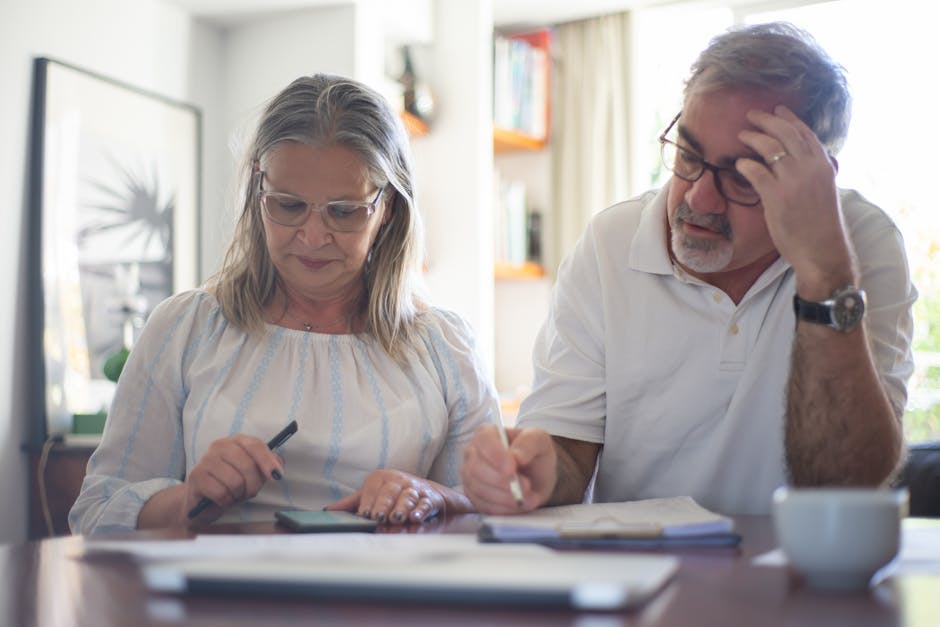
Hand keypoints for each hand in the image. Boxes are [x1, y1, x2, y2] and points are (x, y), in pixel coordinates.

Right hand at [184, 434, 284, 524]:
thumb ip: (267, 466)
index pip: (255, 445)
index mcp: (236, 441)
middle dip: (253, 485)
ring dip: (238, 494)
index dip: (267, 461)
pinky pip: (221, 493)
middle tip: (250, 492)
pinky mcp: (196, 476)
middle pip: (247, 465)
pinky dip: (226, 501)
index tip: (277, 476)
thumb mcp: (252, 474)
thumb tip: (278, 464)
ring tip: (234, 495)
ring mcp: (206, 460)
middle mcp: (219, 446)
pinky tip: (222, 499)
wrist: (202, 502)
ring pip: (235, 481)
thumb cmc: (231, 484)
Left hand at [325, 470, 446, 524]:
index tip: (364, 514)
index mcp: (381, 478)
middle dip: (384, 505)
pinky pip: (424, 503)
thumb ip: (352, 503)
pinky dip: (420, 510)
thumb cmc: (393, 494)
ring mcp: (414, 488)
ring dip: (402, 507)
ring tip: (396, 518)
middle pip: (389, 492)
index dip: (368, 503)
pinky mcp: (428, 498)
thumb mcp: (371, 494)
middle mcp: (398, 480)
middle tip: (378, 517)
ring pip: (407, 497)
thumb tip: (328, 510)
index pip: (372, 490)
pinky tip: (415, 517)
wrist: (425, 492)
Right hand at [460, 424, 556, 513]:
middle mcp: (473, 453)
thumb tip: (516, 456)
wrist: (536, 476)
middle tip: (526, 486)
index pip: (483, 440)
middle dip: (502, 481)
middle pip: (476, 469)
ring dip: (506, 497)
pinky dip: (504, 508)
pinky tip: (519, 505)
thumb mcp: (539, 441)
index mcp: (486, 433)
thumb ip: (528, 443)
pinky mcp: (474, 497)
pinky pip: (483, 506)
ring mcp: (470, 476)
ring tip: (529, 497)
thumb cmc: (534, 453)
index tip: (511, 468)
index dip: (495, 455)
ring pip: (479, 490)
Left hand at [736, 105, 856, 296]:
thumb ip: (814, 175)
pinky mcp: (777, 196)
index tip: (778, 109)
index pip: (806, 134)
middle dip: (767, 120)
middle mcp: (810, 168)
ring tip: (741, 134)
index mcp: (824, 166)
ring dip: (753, 137)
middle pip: (786, 133)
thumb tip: (799, 163)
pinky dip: (745, 164)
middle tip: (752, 114)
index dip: (790, 119)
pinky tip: (738, 163)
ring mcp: (793, 180)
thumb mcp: (824, 192)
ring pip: (770, 147)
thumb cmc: (821, 226)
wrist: (822, 251)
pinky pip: (756, 171)